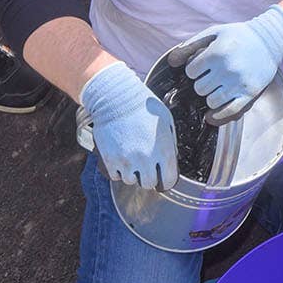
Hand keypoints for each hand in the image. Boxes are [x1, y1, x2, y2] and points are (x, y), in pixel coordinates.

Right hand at [76, 59, 178, 191]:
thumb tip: (172, 158)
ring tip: (131, 159)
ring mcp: (127, 161)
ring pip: (131, 181)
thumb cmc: (143, 107)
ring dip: (132, 174)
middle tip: (145, 167)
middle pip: (148, 183)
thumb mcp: (166, 121)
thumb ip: (171, 143)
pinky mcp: (110, 160)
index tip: (162, 176)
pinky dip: (118, 171)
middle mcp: (146, 159)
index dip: (166, 179)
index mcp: (163, 150)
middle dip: (148, 177)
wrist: (116, 99)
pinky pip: (116, 176)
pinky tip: (120, 159)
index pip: (168, 180)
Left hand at [184, 7, 282, 109]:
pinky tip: (213, 111)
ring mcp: (239, 83)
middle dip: (202, 82)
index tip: (202, 66)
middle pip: (199, 88)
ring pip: (211, 101)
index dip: (194, 69)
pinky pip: (228, 112)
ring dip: (211, 95)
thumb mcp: (214, 33)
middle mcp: (227, 69)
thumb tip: (171, 62)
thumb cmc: (239, 36)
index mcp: (217, 52)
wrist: (270, 40)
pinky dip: (218, 115)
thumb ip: (190, 45)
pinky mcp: (249, 93)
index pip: (191, 71)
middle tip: (211, 76)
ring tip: (218, 87)